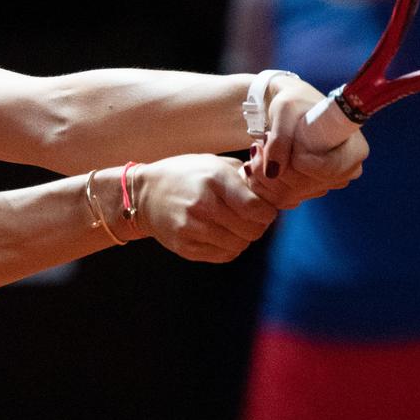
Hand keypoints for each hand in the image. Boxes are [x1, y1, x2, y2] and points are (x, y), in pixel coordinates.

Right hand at [134, 154, 277, 262]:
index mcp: (214, 180)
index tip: (264, 209)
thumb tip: (276, 189)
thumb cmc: (184, 175)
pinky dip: (229, 247)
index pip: (257, 209)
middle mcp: (202, 205)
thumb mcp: (213, 163)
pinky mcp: (185, 246)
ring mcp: (192, 228)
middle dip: (257, 226)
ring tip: (234, 226)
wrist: (143, 195)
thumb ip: (244, 175)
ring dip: (243, 238)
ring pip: (239, 245)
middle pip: (251, 230)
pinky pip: (223, 255)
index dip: (268, 212)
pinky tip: (221, 235)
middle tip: (250, 218)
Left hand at [244, 76, 367, 208]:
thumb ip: (280, 138)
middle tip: (259, 146)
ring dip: (266, 175)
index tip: (290, 148)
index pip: (331, 169)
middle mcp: (347, 169)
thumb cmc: (293, 102)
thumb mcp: (285, 110)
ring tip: (257, 149)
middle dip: (278, 168)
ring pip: (293, 193)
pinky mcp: (310, 189)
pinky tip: (258, 162)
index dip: (305, 163)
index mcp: (355, 148)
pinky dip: (265, 184)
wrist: (286, 110)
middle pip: (310, 185)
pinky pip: (284, 197)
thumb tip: (273, 172)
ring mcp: (328, 182)